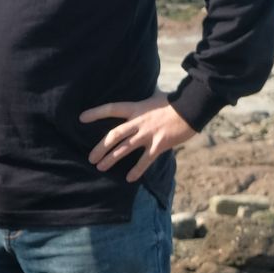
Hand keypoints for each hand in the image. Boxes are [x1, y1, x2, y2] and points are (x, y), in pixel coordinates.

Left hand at [80, 91, 195, 181]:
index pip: (111, 109)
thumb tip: (144, 93)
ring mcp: (148, 134)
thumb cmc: (174, 101)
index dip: (96, 113)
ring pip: (125, 148)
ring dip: (111, 159)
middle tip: (90, 158)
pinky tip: (129, 178)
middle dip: (101, 147)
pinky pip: (145, 160)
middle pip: (114, 135)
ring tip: (100, 167)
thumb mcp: (155, 97)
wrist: (192, 108)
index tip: (81, 118)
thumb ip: (144, 100)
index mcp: (136, 109)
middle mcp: (138, 122)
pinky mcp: (159, 144)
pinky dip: (137, 170)